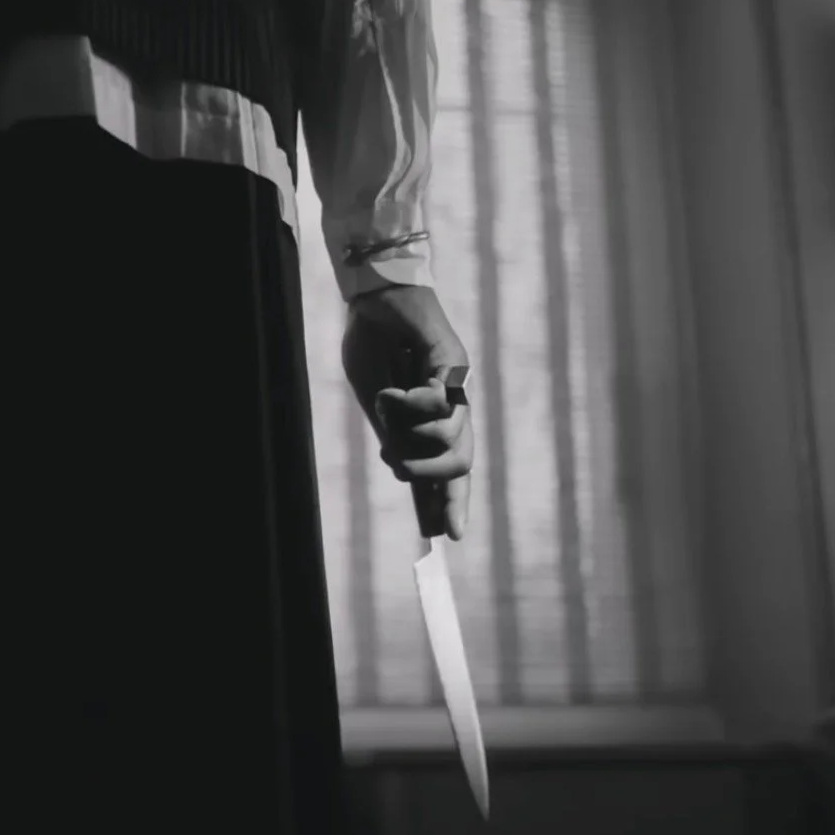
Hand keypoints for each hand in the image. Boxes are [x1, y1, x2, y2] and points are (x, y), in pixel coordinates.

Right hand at [340, 284, 473, 538]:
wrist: (374, 298)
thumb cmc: (373, 345)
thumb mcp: (374, 400)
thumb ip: (391, 432)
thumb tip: (403, 469)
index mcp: (430, 422)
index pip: (447, 470)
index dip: (448, 502)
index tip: (447, 535)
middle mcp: (451, 408)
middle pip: (461, 463)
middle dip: (430, 480)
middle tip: (396, 467)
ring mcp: (456, 386)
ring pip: (450, 437)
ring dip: (410, 434)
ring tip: (386, 408)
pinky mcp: (453, 362)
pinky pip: (437, 401)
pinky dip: (408, 403)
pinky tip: (391, 391)